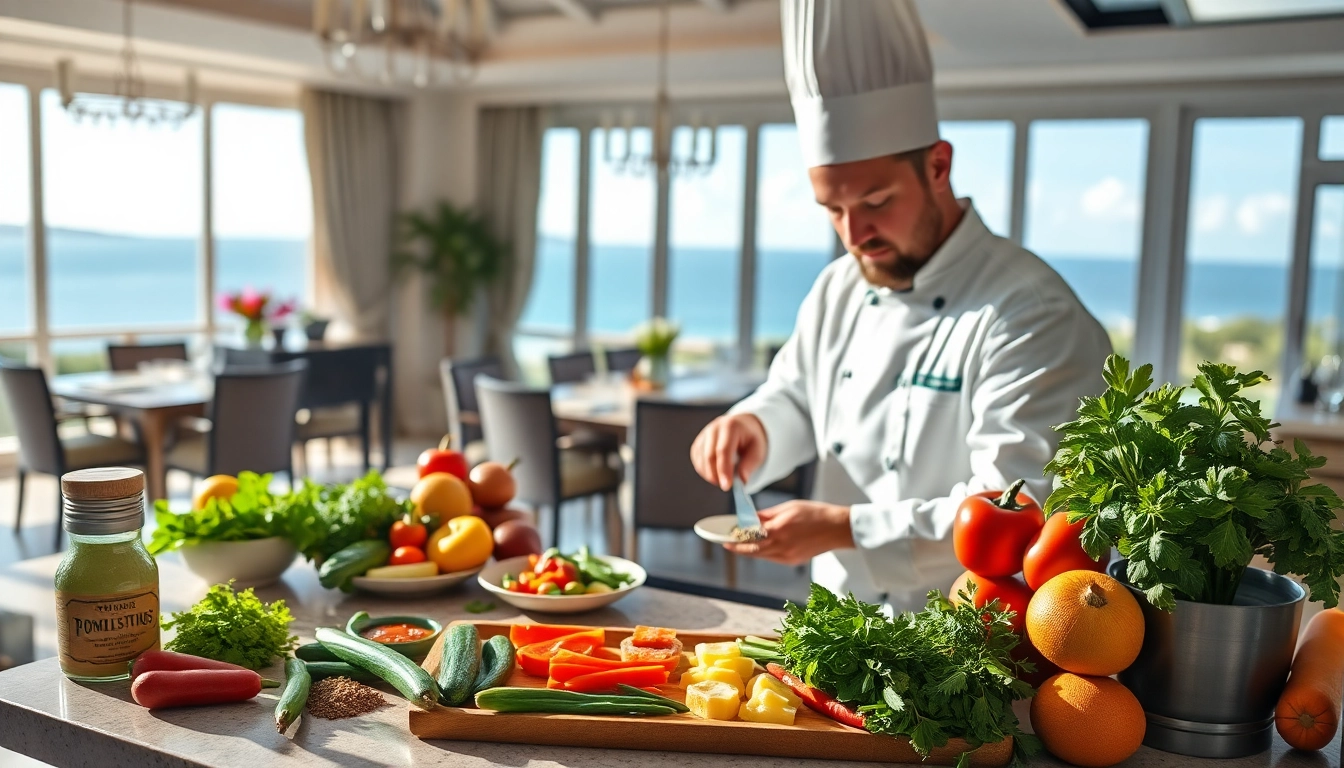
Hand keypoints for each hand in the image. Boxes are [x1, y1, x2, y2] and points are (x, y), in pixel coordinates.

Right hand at [690, 413, 767, 491]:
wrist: (743, 427)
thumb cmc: (751, 440)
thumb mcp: (758, 451)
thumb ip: (750, 465)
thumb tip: (742, 480)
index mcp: (731, 426)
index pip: (723, 450)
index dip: (723, 470)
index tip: (727, 486)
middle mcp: (714, 428)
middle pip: (709, 456)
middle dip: (716, 475)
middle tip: (726, 487)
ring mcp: (704, 434)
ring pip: (701, 460)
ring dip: (710, 474)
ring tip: (725, 478)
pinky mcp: (698, 443)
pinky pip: (697, 461)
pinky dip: (705, 471)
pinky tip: (716, 473)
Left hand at [725, 500, 853, 565]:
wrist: (838, 528)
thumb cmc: (815, 513)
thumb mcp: (788, 507)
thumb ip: (767, 515)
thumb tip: (750, 518)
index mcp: (779, 530)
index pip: (749, 536)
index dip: (735, 538)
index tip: (724, 537)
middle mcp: (781, 546)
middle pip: (752, 550)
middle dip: (738, 547)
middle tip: (727, 543)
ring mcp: (788, 556)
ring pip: (761, 555)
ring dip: (750, 550)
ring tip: (741, 542)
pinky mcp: (793, 561)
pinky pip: (773, 557)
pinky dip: (764, 552)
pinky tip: (761, 545)